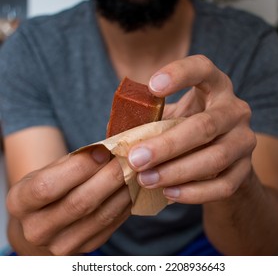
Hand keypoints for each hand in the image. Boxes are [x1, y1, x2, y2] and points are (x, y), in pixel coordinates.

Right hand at [6, 146, 130, 254]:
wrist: (48, 219)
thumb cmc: (51, 186)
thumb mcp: (51, 170)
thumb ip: (75, 161)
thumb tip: (108, 150)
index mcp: (21, 203)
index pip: (48, 187)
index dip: (80, 167)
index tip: (103, 151)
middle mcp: (37, 229)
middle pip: (79, 203)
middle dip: (109, 177)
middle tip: (129, 159)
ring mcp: (61, 244)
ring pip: (100, 216)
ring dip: (122, 191)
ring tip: (135, 171)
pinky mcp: (85, 248)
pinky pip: (111, 225)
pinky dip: (125, 204)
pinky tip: (132, 188)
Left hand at [127, 55, 256, 203]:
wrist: (221, 156)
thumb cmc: (186, 129)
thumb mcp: (170, 118)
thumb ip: (147, 121)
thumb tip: (112, 140)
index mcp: (215, 86)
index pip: (202, 68)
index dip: (179, 74)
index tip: (151, 87)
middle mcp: (235, 110)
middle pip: (205, 125)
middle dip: (167, 145)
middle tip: (135, 159)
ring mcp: (244, 140)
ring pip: (215, 157)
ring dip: (177, 172)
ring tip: (146, 179)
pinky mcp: (246, 170)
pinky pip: (223, 185)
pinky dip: (194, 193)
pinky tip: (169, 193)